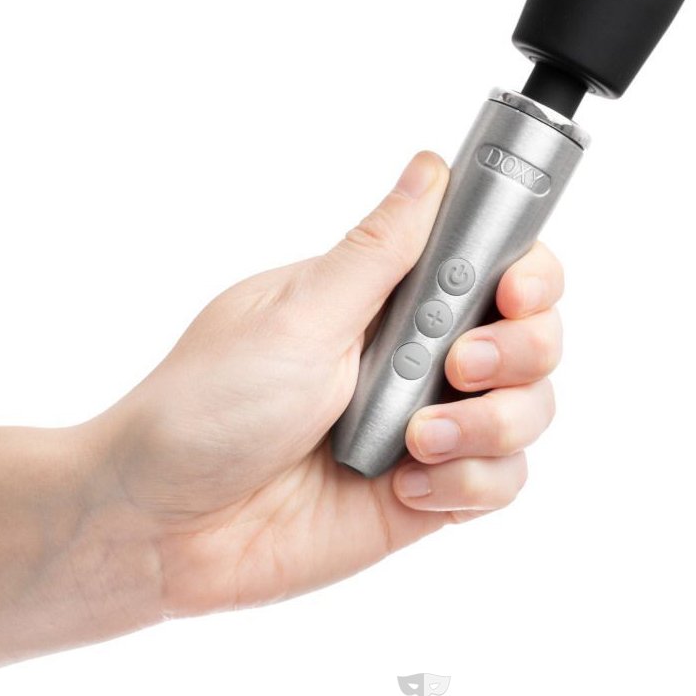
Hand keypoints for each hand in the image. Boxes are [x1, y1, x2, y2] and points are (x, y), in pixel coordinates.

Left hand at [84, 151, 563, 616]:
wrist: (161, 527)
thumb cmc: (206, 407)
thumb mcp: (298, 316)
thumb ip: (379, 252)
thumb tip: (430, 168)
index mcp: (386, 298)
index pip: (493, 264)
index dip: (528, 274)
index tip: (514, 291)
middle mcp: (418, 356)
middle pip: (534, 334)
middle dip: (521, 348)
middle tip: (459, 365)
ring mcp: (428, 425)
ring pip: (530, 409)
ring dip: (492, 423)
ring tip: (416, 440)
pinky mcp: (429, 493)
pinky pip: (500, 482)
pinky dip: (470, 483)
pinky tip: (408, 485)